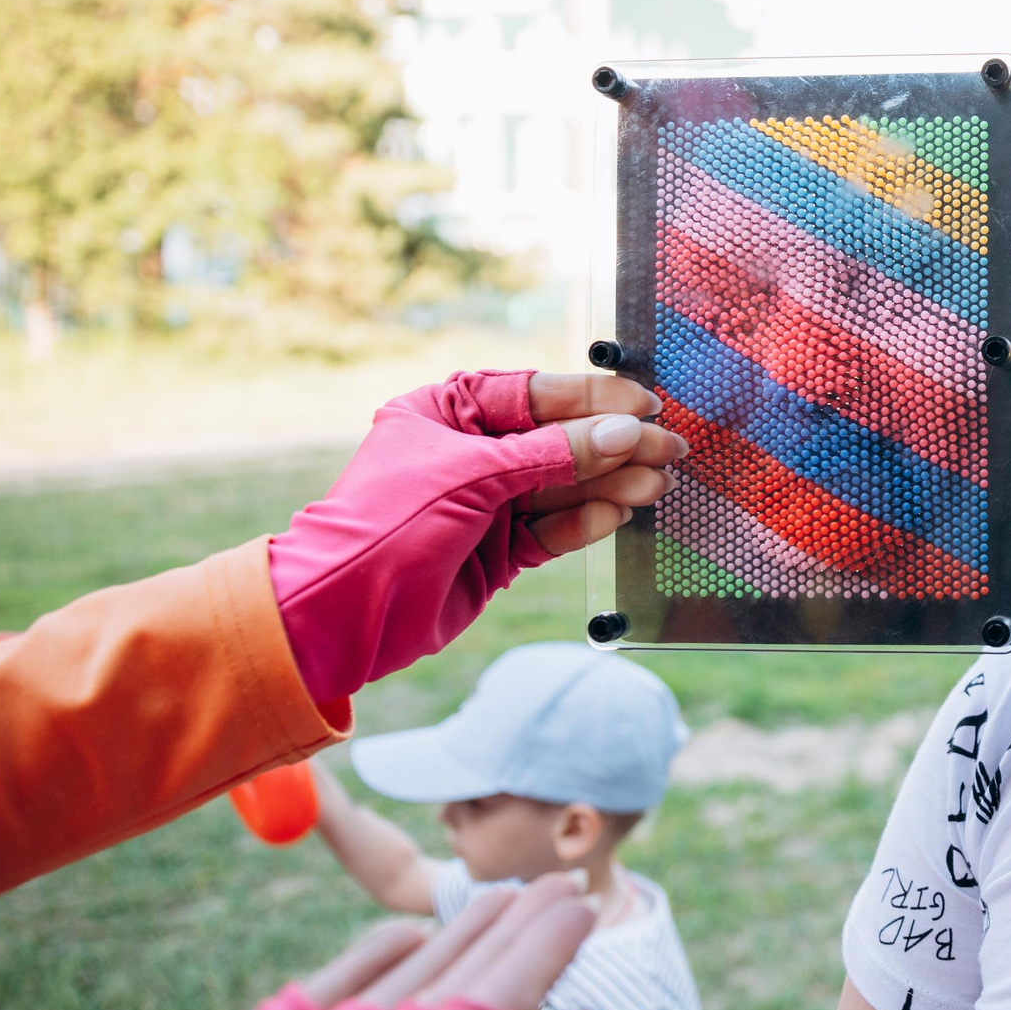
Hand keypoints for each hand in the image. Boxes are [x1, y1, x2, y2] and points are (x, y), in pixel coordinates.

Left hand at [269, 371, 689, 704]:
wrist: (341, 614)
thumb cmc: (385, 525)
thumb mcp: (473, 475)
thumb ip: (554, 454)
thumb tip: (626, 431)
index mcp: (449, 411)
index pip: (536, 394)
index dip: (594, 399)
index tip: (647, 403)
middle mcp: (471, 451)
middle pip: (559, 440)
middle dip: (614, 445)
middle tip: (669, 449)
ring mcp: (486, 502)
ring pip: (564, 486)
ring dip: (611, 485)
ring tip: (657, 486)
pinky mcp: (498, 549)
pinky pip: (553, 528)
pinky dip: (586, 522)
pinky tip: (618, 514)